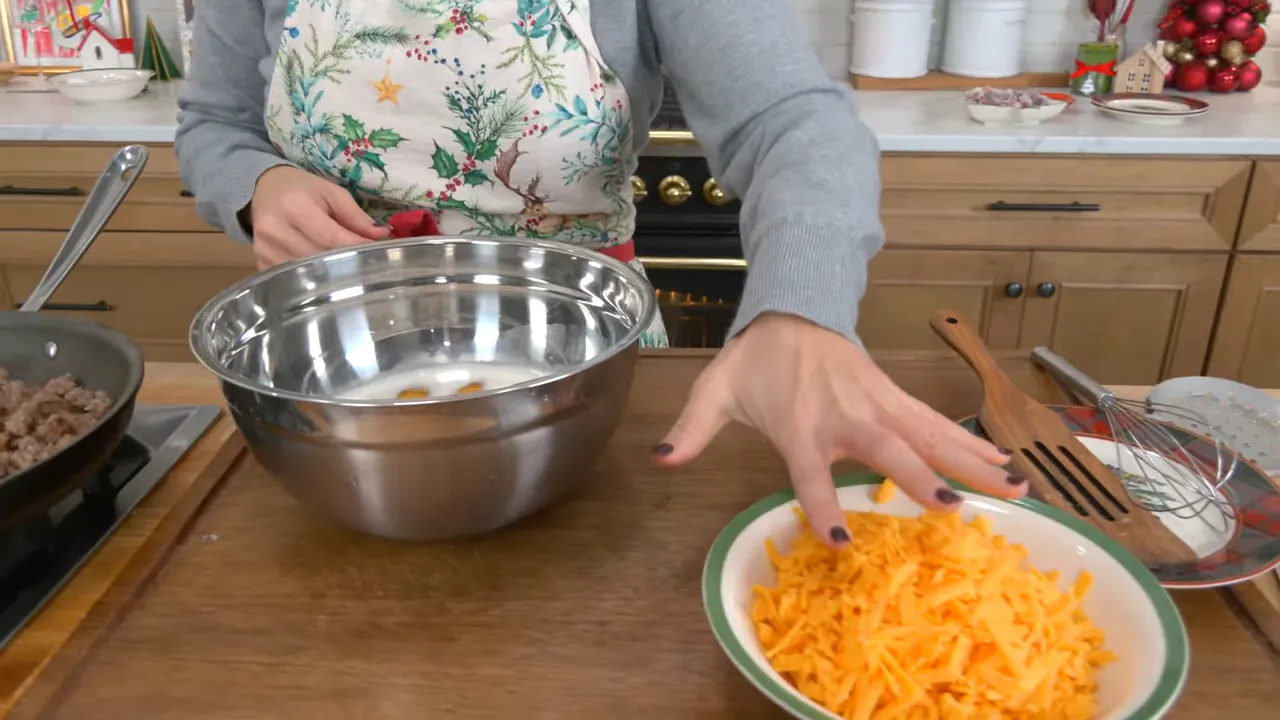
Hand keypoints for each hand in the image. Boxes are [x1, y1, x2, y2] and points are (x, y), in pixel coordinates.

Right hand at [248, 165, 388, 268]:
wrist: (265, 190)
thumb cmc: (303, 190)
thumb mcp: (332, 193)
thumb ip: (356, 216)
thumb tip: (382, 236)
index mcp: (294, 208)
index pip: (332, 238)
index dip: (357, 247)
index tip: (378, 252)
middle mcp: (276, 231)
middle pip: (320, 258)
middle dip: (347, 261)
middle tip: (366, 262)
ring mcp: (266, 251)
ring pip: (308, 273)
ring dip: (332, 273)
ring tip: (346, 266)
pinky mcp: (262, 265)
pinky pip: (294, 279)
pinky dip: (313, 279)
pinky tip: (324, 273)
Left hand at [654, 313, 1024, 547]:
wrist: (792, 307)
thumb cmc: (756, 359)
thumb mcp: (715, 390)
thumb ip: (691, 428)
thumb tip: (657, 459)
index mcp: (801, 423)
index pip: (810, 473)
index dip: (822, 507)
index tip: (840, 542)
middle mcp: (846, 415)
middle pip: (888, 448)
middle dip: (921, 476)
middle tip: (954, 509)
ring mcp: (877, 403)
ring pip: (928, 433)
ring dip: (970, 460)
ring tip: (1014, 489)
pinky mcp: (894, 397)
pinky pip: (935, 424)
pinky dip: (971, 444)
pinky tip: (1005, 467)